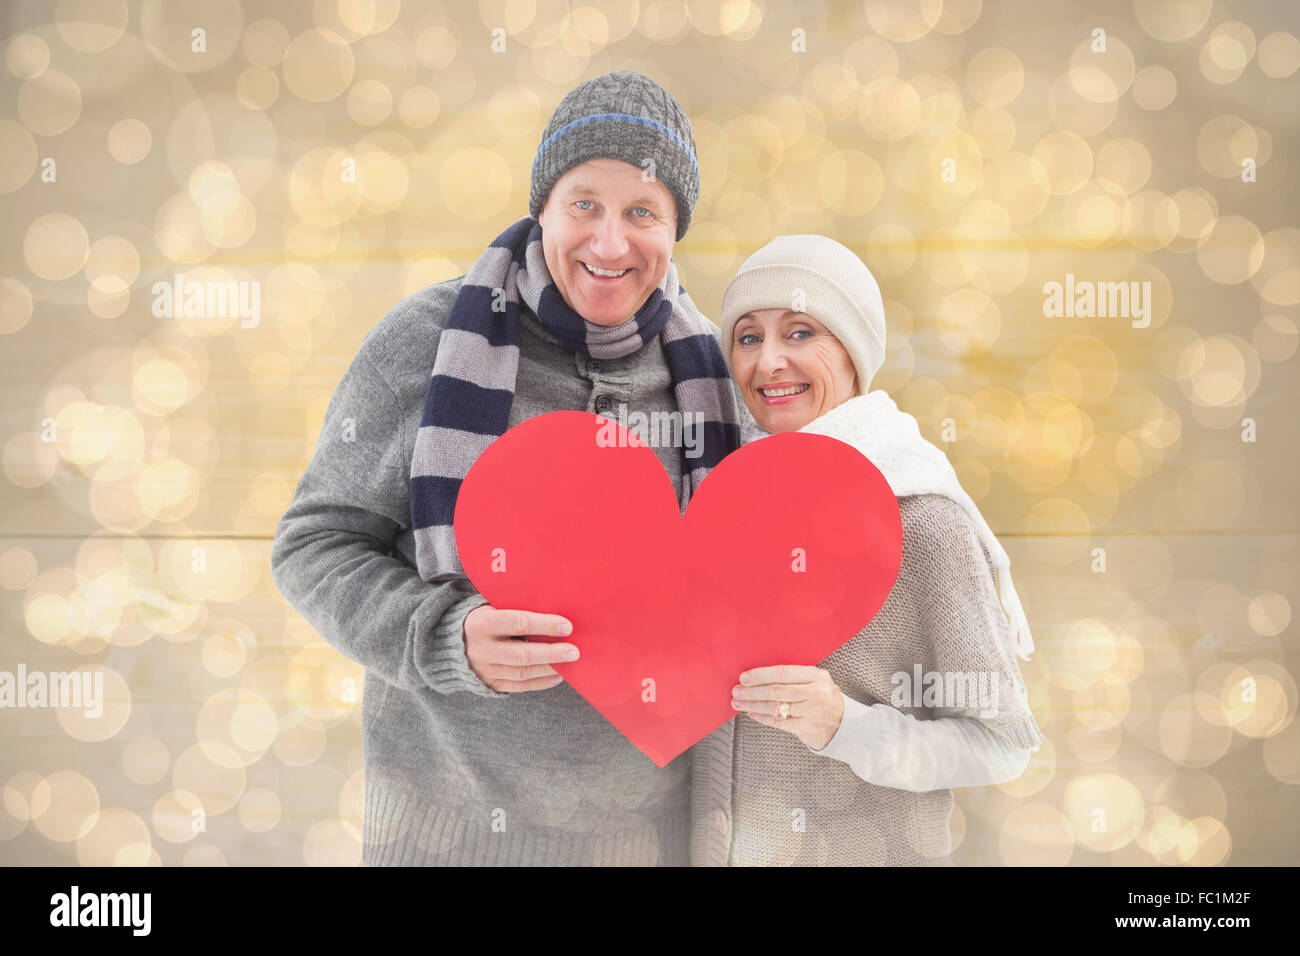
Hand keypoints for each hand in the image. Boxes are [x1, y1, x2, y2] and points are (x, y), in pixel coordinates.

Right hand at [463, 605, 578, 692]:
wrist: (451, 641)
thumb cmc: (484, 618)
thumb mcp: (492, 607)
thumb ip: (517, 610)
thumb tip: (556, 613)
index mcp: (482, 623)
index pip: (517, 623)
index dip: (544, 625)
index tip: (567, 626)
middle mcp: (481, 649)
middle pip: (521, 654)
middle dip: (551, 653)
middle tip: (573, 651)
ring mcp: (484, 669)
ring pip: (521, 672)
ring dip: (548, 668)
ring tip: (568, 663)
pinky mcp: (489, 683)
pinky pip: (518, 686)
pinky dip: (540, 682)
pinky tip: (557, 676)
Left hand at [731, 664, 844, 750]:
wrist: (846, 725)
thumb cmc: (825, 699)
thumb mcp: (818, 681)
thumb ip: (796, 676)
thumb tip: (760, 673)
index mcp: (817, 676)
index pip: (783, 673)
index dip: (760, 674)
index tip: (744, 677)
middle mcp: (815, 693)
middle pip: (776, 690)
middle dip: (752, 691)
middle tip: (736, 691)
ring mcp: (811, 712)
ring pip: (774, 707)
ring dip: (752, 704)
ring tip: (738, 702)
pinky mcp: (806, 728)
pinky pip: (778, 721)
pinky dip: (762, 717)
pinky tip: (751, 713)